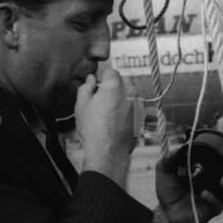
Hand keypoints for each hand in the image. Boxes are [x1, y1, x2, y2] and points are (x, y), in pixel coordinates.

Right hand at [74, 68, 133, 185]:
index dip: (103, 77)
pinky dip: (128, 111)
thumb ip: (86, 87)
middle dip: (115, 86)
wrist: (108, 151)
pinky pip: (134, 108)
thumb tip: (90, 79)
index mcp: (114, 86)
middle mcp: (130, 92)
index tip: (97, 86)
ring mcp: (138, 105)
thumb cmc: (93, 129)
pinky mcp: (142, 117)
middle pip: (124, 81)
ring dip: (123, 98)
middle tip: (103, 99)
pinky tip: (117, 122)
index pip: (111, 71)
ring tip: (110, 112)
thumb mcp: (81, 105)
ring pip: (131, 95)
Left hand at [155, 152, 222, 222]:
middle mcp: (214, 185)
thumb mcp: (165, 173)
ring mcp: (214, 198)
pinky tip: (205, 194)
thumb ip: (168, 159)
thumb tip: (177, 148)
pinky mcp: (210, 211)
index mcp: (207, 173)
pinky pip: (216, 205)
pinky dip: (212, 199)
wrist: (165, 213)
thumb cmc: (169, 191)